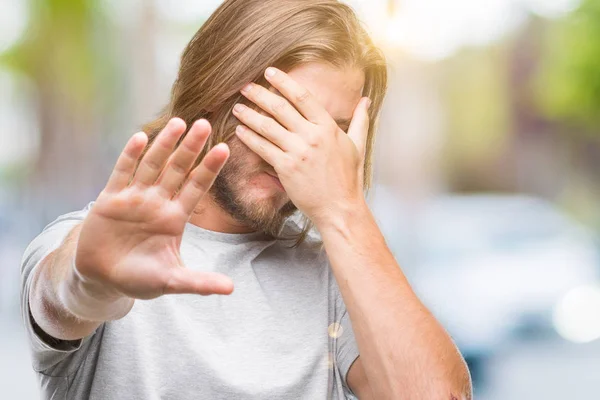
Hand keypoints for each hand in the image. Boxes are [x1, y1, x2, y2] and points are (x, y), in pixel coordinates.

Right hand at [74, 118, 232, 301]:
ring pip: (152, 165)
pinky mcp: (110, 199)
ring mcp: (135, 198)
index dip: (209, 169)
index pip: (197, 188)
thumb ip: (198, 282)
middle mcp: (158, 202)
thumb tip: (231, 289)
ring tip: (178, 123)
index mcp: (175, 218)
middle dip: (191, 148)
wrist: (102, 278)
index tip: (225, 149)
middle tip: (205, 124)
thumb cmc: (139, 278)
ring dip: (164, 145)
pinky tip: (140, 137)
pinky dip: (130, 156)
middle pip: (178, 169)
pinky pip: (122, 173)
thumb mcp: (171, 281)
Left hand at [231, 67, 370, 223]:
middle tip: (245, 87)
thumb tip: (365, 100)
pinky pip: (263, 148)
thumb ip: (360, 120)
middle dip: (260, 94)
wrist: (339, 208)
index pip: (302, 97)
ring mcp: (298, 152)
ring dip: (249, 115)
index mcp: (328, 127)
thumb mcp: (358, 146)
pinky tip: (239, 131)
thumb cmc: (348, 179)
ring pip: (268, 127)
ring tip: (237, 107)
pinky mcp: (286, 168)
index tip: (270, 72)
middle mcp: (312, 136)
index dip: (284, 82)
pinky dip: (249, 138)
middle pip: (281, 108)